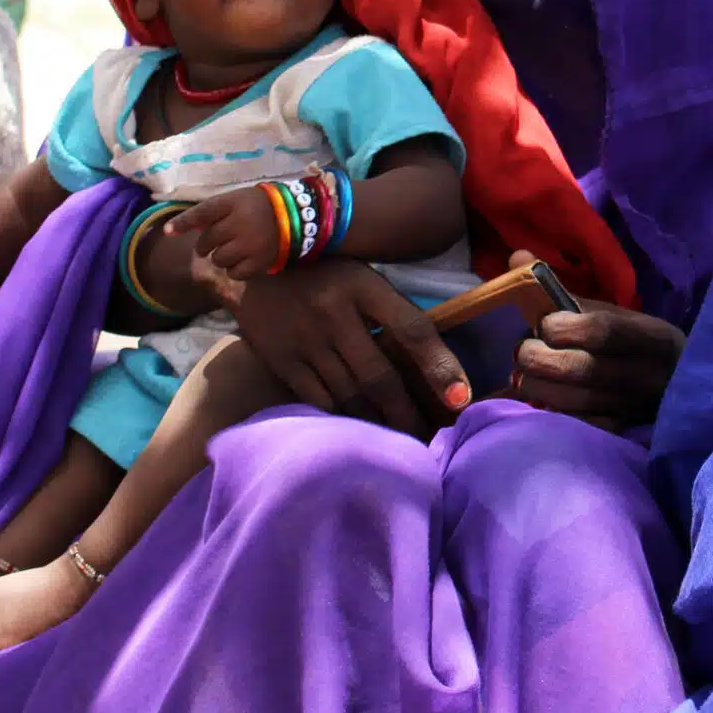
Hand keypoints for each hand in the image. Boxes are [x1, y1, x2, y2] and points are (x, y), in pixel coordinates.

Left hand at [171, 191, 284, 284]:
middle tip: (219, 240)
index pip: (202, 213)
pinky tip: (243, 260)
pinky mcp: (260, 261)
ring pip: (218, 259)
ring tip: (234, 250)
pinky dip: (235, 270)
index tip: (166, 231)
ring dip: (221, 257)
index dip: (183, 222)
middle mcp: (241, 223)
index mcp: (234, 203)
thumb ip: (211, 212)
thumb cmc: (258, 207)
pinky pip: (234, 273)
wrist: (296, 217)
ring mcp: (251, 244)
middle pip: (207, 241)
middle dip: (207, 244)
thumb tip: (173, 229)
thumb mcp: (236, 200)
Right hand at [226, 258, 470, 435]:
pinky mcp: (282, 360)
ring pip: (351, 396)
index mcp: (363, 286)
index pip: (412, 329)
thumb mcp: (360, 276)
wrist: (251, 269)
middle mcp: (334, 313)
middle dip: (408, 414)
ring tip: (399, 443)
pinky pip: (320, 401)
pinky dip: (343, 420)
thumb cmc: (323, 273)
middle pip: (380, 376)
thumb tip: (432, 362)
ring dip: (378, 424)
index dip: (440, 366)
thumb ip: (389, 311)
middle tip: (429, 440)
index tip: (461, 399)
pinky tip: (358, 433)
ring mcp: (305, 339)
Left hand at [511, 304, 684, 430]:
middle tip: (522, 351)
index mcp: (654, 336)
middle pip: (584, 369)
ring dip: (537, 387)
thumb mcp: (611, 313)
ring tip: (522, 376)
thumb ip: (563, 290)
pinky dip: (552, 414)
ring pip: (575, 401)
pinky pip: (579, 427)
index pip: (606, 330)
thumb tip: (517, 257)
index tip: (544, 325)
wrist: (676, 388)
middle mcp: (650, 375)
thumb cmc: (631, 344)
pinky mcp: (622, 433)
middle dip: (540, 358)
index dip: (567, 327)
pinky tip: (539, 401)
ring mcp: (636, 408)